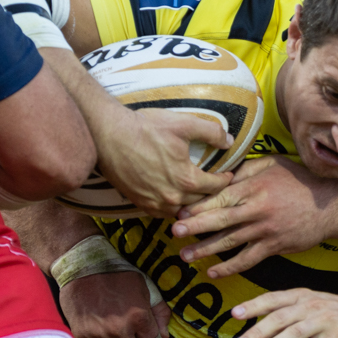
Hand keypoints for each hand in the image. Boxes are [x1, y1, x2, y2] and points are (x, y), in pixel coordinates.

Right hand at [60, 271, 170, 337]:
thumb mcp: (145, 286)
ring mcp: (99, 335)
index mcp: (138, 316)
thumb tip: (164, 336)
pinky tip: (102, 337)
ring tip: (116, 335)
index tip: (146, 334)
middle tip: (131, 333)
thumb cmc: (117, 274)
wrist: (82, 266)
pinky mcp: (82, 337)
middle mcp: (119, 330)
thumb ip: (159, 311)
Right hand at [94, 107, 233, 217]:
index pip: (216, 187)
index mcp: (187, 180)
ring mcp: (154, 203)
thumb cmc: (145, 128)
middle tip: (216, 186)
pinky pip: (163, 213)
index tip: (228, 175)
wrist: (109, 135)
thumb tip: (229, 141)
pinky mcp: (140, 204)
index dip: (225, 180)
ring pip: (182, 211)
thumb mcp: (183, 124)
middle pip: (201, 202)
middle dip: (212, 194)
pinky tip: (175, 199)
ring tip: (198, 195)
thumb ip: (211, 132)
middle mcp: (172, 198)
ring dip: (192, 204)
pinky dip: (173, 208)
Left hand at [171, 156, 335, 276]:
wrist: (330, 204)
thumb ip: (246, 168)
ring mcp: (265, 230)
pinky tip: (213, 272)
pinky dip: (229, 267)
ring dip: (205, 250)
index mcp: (254, 186)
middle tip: (174, 232)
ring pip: (229, 242)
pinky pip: (247, 259)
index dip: (198, 206)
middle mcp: (257, 209)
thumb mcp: (273, 164)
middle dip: (194, 227)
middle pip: (220, 219)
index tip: (180, 211)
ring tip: (186, 256)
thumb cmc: (299, 180)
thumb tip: (221, 176)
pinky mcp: (274, 246)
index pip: (220, 197)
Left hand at [231, 289, 337, 337]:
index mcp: (303, 296)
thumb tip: (262, 324)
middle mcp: (312, 305)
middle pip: (279, 317)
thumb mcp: (315, 304)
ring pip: (293, 332)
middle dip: (257, 330)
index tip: (234, 314)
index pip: (273, 299)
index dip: (253, 306)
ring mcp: (325, 321)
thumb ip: (291, 311)